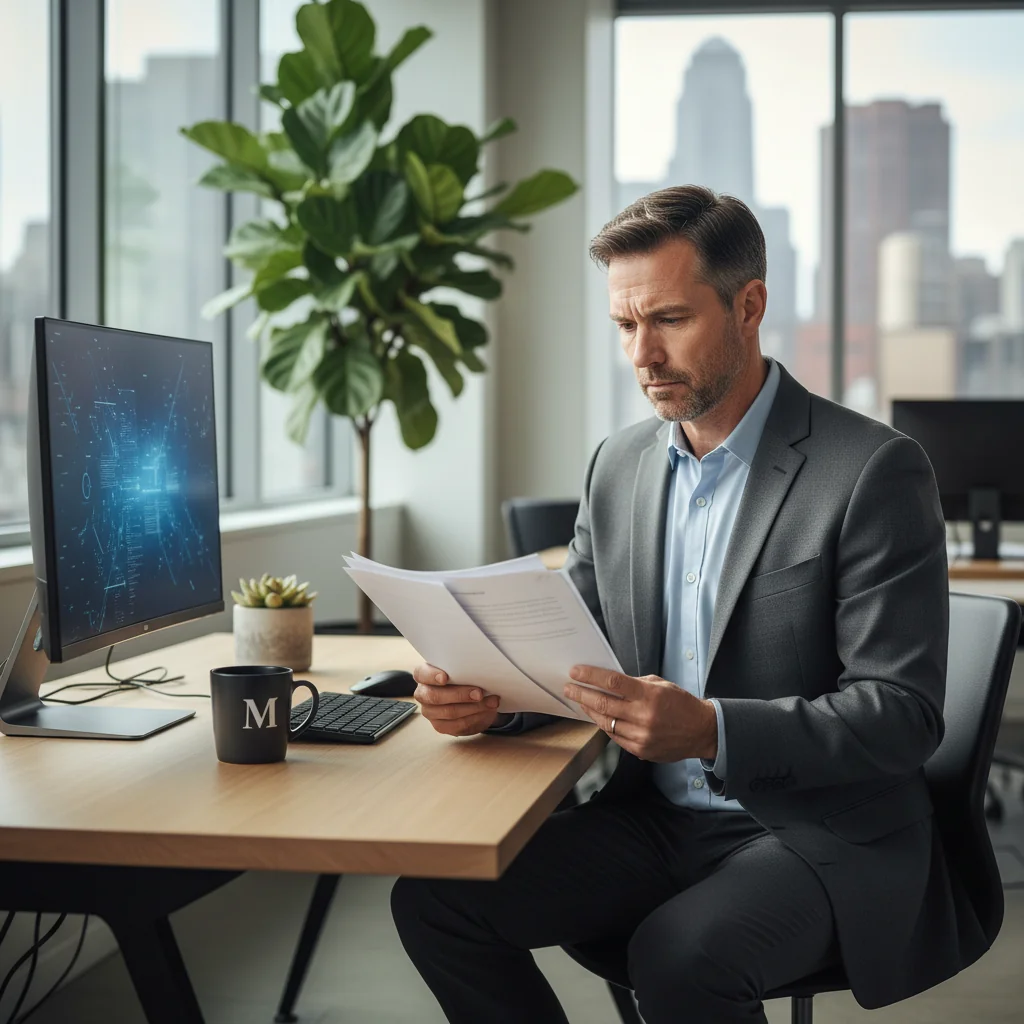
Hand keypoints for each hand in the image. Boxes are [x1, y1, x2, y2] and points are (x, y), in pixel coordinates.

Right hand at [412, 663, 504, 735]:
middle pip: (435, 696)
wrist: (469, 697)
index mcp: (424, 675)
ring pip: (449, 712)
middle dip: (459, 695)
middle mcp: (423, 694)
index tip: (445, 678)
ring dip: (474, 707)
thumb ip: (463, 668)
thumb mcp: (462, 669)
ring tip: (491, 702)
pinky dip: (475, 718)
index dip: (431, 676)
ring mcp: (430, 712)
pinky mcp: (440, 726)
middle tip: (479, 693)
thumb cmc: (463, 677)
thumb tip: (479, 668)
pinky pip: (457, 725)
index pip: (421, 674)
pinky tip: (486, 711)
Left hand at [563, 666, 717, 762]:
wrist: (702, 731)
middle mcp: (643, 716)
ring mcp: (641, 736)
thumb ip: (635, 684)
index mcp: (649, 695)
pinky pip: (615, 736)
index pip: (612, 682)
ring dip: (590, 711)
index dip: (590, 676)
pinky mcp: (640, 750)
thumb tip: (609, 682)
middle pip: (603, 703)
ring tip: (580, 702)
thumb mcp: (661, 685)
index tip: (575, 671)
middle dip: (581, 694)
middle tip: (568, 688)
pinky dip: (605, 725)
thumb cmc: (681, 704)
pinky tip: (599, 717)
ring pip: (606, 722)